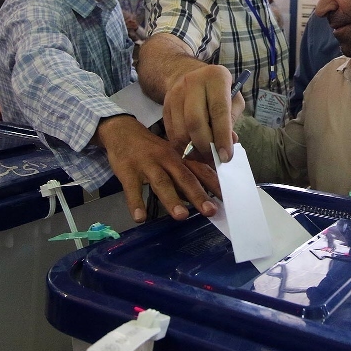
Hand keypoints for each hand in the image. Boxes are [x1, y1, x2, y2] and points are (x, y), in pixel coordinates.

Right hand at [94, 115, 219, 223]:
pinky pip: (132, 189)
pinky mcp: (128, 171)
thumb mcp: (172, 155)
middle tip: (210, 211)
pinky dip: (136, 203)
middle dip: (198, 194)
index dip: (214, 185)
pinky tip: (140, 218)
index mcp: (180, 157)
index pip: (201, 171)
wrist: (122, 132)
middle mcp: (167, 159)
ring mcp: (147, 165)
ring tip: (182, 216)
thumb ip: (187, 173)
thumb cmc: (152, 149)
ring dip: (172, 200)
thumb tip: (206, 194)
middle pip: (184, 177)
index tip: (228, 199)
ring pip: (161, 182)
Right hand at [161, 64, 244, 161]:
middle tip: (214, 159)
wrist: (189, 75)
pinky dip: (183, 148)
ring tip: (205, 157)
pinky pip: (172, 134)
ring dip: (193, 151)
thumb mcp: (233, 99)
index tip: (226, 156)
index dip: (222, 136)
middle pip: (195, 122)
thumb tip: (228, 144)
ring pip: (181, 132)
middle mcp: (193, 82)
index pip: (218, 110)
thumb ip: (232, 120)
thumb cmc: (218, 91)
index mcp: (215, 77)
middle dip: (205, 146)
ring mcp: (175, 94)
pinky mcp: (164, 107)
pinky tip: (194, 151)